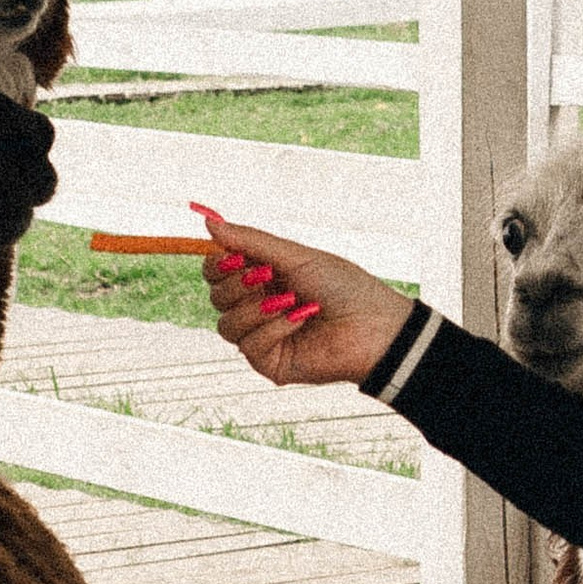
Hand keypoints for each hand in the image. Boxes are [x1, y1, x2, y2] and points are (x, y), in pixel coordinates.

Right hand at [193, 207, 414, 388]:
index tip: (233, 256)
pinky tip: (300, 320)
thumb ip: (250, 241)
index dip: (217, 264)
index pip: (216, 271)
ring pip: (226, 324)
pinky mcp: (269, 362)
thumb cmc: (342, 286)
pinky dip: (274, 328)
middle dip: (238, 284)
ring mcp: (261, 336)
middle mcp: (257, 306)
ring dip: (257, 308)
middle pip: (216, 296)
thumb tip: (210, 221)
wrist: (373, 324)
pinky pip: (249, 345)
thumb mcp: (295, 256)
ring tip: (291, 299)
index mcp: (261, 278)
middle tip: (266, 275)